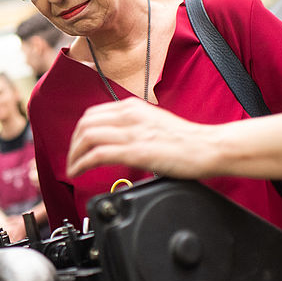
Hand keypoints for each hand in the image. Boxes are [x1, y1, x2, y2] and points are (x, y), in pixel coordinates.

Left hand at [67, 99, 216, 178]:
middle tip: (72, 160)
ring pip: (87, 138)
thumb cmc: (186, 141)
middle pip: (85, 125)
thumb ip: (134, 126)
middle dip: (73, 144)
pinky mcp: (136, 151)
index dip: (79, 132)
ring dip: (74, 155)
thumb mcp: (154, 123)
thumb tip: (117, 139)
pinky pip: (98, 154)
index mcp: (133, 107)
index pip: (92, 114)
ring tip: (73, 169)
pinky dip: (82, 164)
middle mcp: (129, 116)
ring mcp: (132, 133)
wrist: (209, 148)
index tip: (77, 146)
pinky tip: (79, 172)